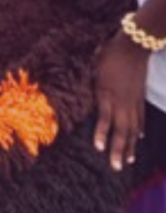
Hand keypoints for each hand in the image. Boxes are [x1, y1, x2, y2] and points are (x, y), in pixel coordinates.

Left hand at [93, 31, 148, 171]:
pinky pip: (140, 117)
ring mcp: (133, 100)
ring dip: (131, 145)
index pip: (104, 117)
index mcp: (106, 92)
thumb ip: (86, 81)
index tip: (98, 147)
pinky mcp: (140, 97)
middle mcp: (121, 101)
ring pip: (133, 128)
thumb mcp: (92, 66)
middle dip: (119, 149)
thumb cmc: (108, 54)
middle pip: (121, 129)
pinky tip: (139, 138)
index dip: (101, 133)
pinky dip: (139, 129)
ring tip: (128, 161)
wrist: (133, 46)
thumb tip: (71, 88)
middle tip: (116, 166)